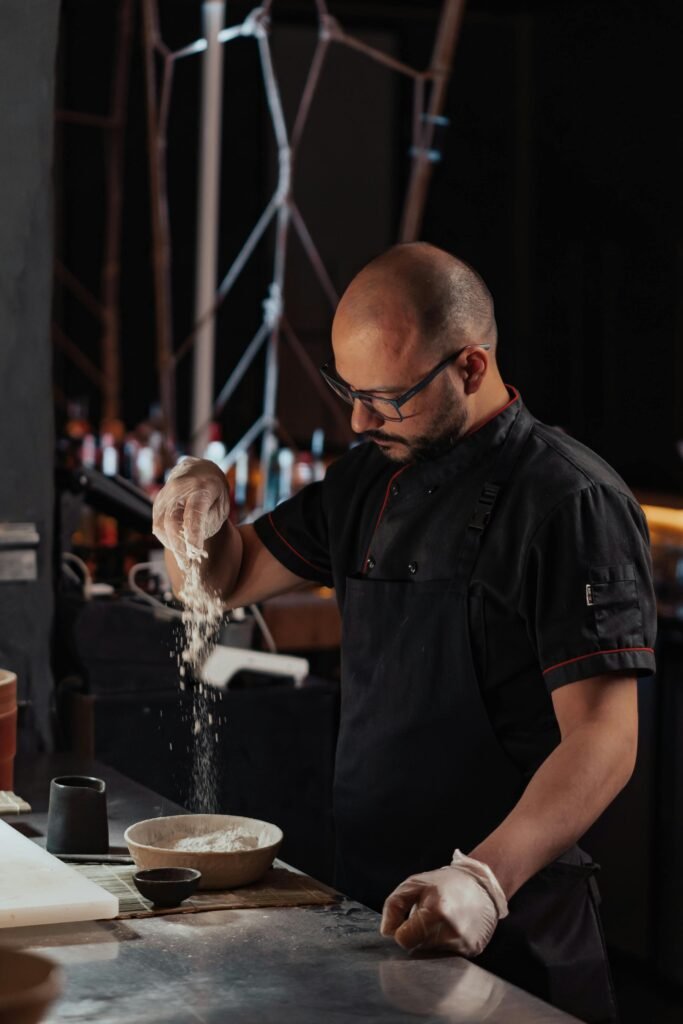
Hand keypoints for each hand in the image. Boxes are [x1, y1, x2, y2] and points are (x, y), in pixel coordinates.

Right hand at [152, 457, 229, 564]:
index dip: (193, 534)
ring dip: (170, 545)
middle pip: (172, 521)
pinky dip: (165, 538)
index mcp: (202, 488)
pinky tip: (176, 546)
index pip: (194, 513)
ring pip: (160, 524)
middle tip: (187, 564)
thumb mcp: (221, 504)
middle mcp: (180, 489)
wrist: (200, 470)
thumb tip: (194, 546)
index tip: (196, 552)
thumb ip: (209, 522)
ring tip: (183, 559)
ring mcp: (166, 493)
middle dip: (178, 546)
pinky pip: (156, 523)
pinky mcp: (158, 501)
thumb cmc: (215, 492)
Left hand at [380, 850, 508, 956]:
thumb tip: (387, 932)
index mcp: (436, 911)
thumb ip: (393, 906)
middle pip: (418, 949)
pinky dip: (445, 945)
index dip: (402, 931)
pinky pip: (447, 956)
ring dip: (431, 941)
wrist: (481, 884)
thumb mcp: (414, 884)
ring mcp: (465, 943)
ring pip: (432, 955)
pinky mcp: (473, 951)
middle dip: (417, 936)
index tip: (408, 921)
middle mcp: (453, 931)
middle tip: (427, 918)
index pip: (404, 940)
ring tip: (441, 922)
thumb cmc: (444, 883)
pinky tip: (451, 929)